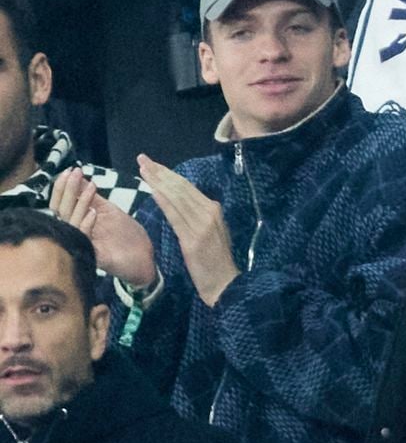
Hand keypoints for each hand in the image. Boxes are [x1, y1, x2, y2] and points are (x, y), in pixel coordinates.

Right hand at [49, 167, 156, 286]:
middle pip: (60, 211)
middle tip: (75, 173)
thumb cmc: (126, 235)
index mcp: (78, 222)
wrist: (144, 256)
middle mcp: (76, 233)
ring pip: (70, 223)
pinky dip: (86, 224)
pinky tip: (94, 212)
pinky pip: (84, 239)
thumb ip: (92, 197)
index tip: (71, 170)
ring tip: (91, 187)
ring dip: (79, 203)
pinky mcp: (93, 256)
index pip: (60, 204)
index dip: (63, 187)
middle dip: (67, 190)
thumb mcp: (108, 211)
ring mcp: (83, 244)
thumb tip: (79, 177)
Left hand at [138, 154, 239, 305]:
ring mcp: (202, 225)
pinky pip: (176, 216)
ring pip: (177, 198)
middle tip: (143, 158)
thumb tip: (187, 203)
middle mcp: (209, 213)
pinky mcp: (193, 240)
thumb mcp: (213, 233)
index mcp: (214, 210)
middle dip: (161, 172)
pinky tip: (152, 191)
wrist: (225, 284)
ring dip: (158, 182)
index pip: (188, 188)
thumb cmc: (216, 261)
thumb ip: (201, 217)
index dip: (169, 174)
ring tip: (144, 169)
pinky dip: (164, 201)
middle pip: (181, 188)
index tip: (154, 165)